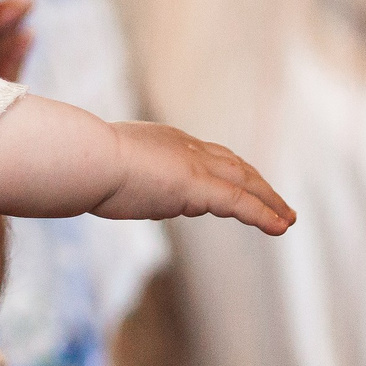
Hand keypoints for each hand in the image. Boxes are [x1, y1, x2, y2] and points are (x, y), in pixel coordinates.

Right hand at [97, 121, 295, 236]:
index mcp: (164, 140)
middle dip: (256, 183)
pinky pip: (240, 202)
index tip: (239, 183)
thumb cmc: (80, 164)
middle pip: (232, 164)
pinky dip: (263, 213)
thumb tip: (105, 192)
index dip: (226, 169)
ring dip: (268, 199)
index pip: (205, 155)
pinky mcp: (196, 186)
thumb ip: (113, 178)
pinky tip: (280, 226)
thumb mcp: (101, 169)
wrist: (82, 159)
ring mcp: (192, 165)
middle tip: (275, 201)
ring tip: (286, 217)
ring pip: (244, 181)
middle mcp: (184, 147)